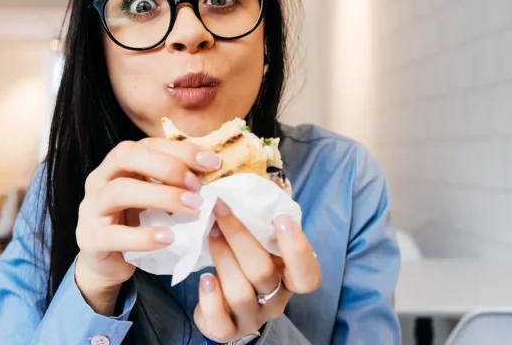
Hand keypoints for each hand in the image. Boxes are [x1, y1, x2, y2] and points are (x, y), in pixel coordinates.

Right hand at [74, 138, 221, 314]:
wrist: (106, 261)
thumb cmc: (135, 222)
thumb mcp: (154, 197)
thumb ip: (174, 182)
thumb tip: (213, 171)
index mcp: (117, 164)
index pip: (147, 144)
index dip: (180, 149)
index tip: (213, 162)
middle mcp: (100, 179)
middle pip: (126, 156)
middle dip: (167, 167)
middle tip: (197, 187)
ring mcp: (91, 208)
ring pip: (119, 191)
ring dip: (161, 197)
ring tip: (192, 209)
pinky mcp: (90, 238)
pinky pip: (114, 234)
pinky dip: (144, 236)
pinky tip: (169, 238)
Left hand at [194, 200, 320, 342]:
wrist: (227, 305)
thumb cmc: (245, 262)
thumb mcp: (260, 244)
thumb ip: (260, 224)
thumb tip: (250, 183)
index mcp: (290, 279)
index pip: (307, 274)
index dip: (297, 248)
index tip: (280, 218)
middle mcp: (275, 300)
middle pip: (263, 273)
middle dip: (239, 237)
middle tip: (219, 209)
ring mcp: (252, 318)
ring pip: (240, 293)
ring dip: (222, 258)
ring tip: (209, 234)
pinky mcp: (226, 330)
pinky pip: (220, 321)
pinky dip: (210, 298)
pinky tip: (204, 279)